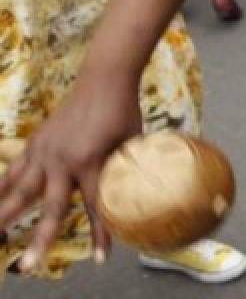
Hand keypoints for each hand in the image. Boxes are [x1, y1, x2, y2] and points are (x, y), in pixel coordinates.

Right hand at [0, 78, 141, 270]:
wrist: (104, 80)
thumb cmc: (123, 112)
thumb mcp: (132, 144)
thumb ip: (123, 172)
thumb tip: (130, 198)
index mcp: (92, 161)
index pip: (96, 205)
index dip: (100, 233)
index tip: (100, 257)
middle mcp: (63, 160)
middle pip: (49, 207)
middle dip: (39, 238)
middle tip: (27, 266)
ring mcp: (45, 152)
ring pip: (21, 190)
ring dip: (5, 215)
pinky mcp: (35, 143)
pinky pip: (14, 170)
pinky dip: (1, 188)